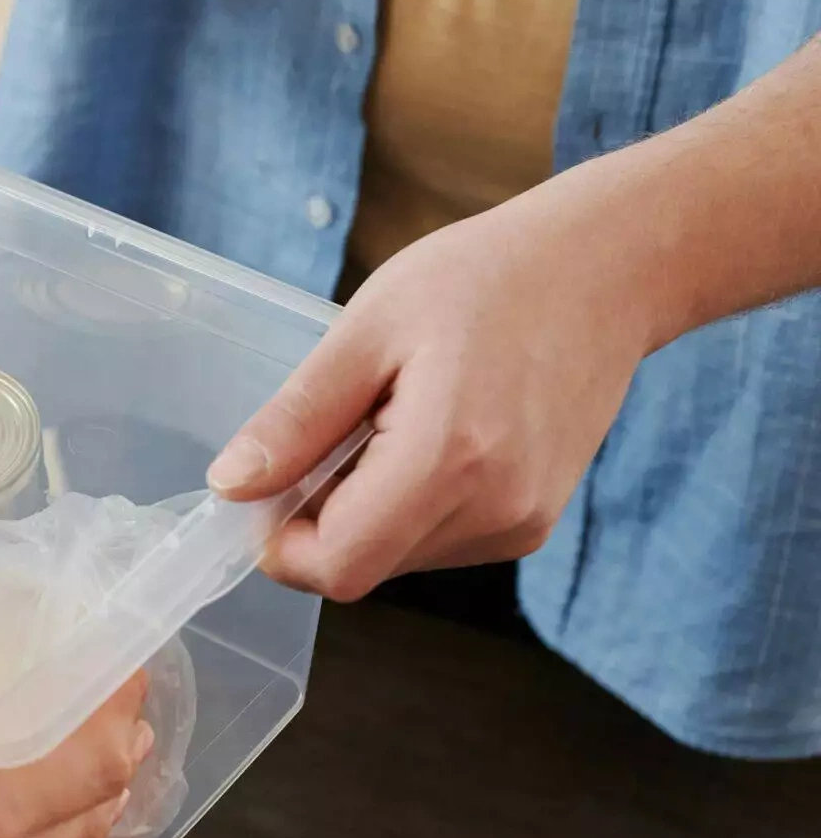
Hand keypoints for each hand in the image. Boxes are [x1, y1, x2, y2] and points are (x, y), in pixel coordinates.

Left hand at [208, 186, 657, 600]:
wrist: (607, 270)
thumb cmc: (485, 279)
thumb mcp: (367, 331)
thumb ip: (297, 419)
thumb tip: (231, 485)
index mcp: (450, 460)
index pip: (337, 566)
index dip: (279, 543)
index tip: (260, 486)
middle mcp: (497, 510)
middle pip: (362, 566)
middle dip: (317, 519)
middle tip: (329, 428)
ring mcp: (524, 523)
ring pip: (396, 558)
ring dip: (362, 510)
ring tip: (389, 417)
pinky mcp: (534, 522)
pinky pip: (437, 541)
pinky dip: (403, 505)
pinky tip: (424, 432)